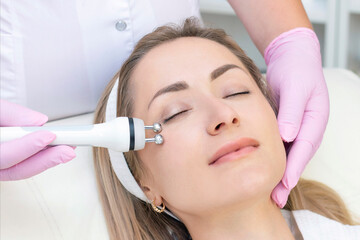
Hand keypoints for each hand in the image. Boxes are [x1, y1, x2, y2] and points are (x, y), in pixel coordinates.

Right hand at [0, 100, 75, 180]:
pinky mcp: (4, 164)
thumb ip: (10, 114)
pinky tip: (55, 149)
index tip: (48, 135)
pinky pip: (20, 166)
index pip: (2, 155)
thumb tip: (39, 122)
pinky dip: (39, 158)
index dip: (27, 146)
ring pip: (19, 170)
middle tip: (68, 150)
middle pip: (15, 169)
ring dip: (46, 161)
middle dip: (45, 160)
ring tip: (68, 149)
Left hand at [264, 28, 329, 206]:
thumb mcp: (295, 87)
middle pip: (297, 157)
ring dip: (280, 174)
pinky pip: (280, 146)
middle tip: (275, 199)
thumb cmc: (296, 70)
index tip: (285, 184)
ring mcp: (297, 128)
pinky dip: (273, 160)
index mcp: (315, 120)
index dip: (294, 168)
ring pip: (289, 155)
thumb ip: (292, 111)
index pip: (304, 148)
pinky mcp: (286, 126)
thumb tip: (287, 136)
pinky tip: (263, 169)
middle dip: (286, 179)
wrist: (292, 58)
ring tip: (269, 193)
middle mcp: (308, 128)